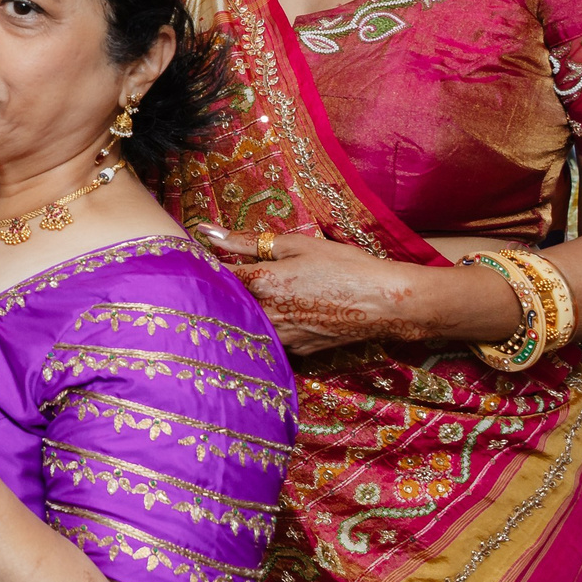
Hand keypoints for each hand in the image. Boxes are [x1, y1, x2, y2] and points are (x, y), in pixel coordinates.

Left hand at [193, 223, 432, 354]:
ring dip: (240, 314)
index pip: (215, 279)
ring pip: (246, 327)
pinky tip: (275, 317)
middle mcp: (267, 315)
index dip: (201, 269)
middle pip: (225, 307)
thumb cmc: (345, 267)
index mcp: (262, 284)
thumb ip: (247, 242)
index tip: (194, 262)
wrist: (388, 303)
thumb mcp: (296, 246)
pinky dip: (265, 329)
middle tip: (213, 282)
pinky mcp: (298, 350)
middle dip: (216, 295)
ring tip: (247, 300)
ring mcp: (282, 336)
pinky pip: (271, 340)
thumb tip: (207, 231)